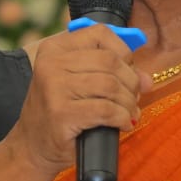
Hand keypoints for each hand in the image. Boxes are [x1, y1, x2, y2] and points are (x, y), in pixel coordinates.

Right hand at [4, 24, 151, 177]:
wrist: (32, 146)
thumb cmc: (61, 113)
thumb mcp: (80, 84)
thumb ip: (113, 74)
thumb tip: (148, 79)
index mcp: (55, 48)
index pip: (101, 33)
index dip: (124, 52)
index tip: (129, 70)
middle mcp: (51, 64)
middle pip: (110, 60)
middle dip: (131, 81)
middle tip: (133, 98)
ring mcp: (54, 88)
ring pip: (110, 85)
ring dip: (128, 102)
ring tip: (129, 113)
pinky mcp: (61, 113)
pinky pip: (106, 109)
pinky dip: (122, 117)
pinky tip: (123, 124)